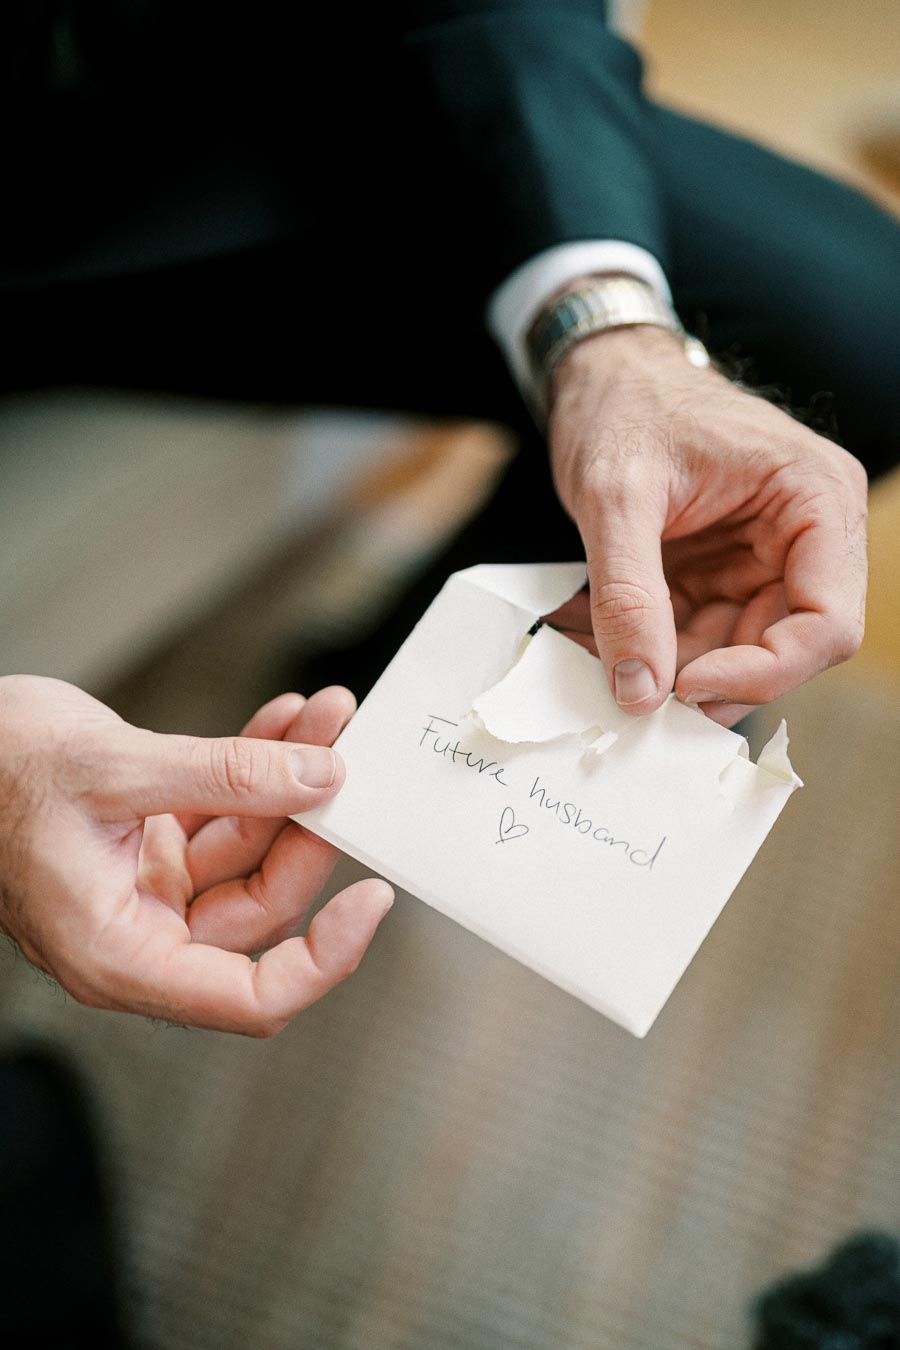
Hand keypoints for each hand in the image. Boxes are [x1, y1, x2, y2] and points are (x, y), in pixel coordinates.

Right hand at [0, 677, 392, 1033]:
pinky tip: (286, 723)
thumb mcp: (116, 769)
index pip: (249, 997)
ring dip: (291, 782)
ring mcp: (148, 887)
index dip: (324, 960)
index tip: (372, 899)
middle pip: (263, 908)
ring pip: (251, 853)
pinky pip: (225, 817)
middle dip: (311, 827)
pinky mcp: (152, 845)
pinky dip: (256, 769)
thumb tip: (321, 776)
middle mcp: (140, 932)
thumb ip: (225, 776)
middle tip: (345, 754)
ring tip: (324, 718)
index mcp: (119, 954)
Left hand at [547, 325, 867, 725]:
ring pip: (735, 653)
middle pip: (786, 649)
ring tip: (598, 665)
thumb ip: (627, 594)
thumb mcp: (615, 494)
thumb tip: (639, 690)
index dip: (763, 672)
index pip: (828, 622)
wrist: (599, 375)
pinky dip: (650, 651)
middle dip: (710, 679)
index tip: (683, 687)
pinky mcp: (722, 576)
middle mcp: (805, 537)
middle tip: (635, 696)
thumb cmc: (623, 406)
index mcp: (814, 500)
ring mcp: (763, 560)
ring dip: (670, 672)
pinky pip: (697, 638)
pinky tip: (596, 647)